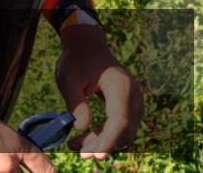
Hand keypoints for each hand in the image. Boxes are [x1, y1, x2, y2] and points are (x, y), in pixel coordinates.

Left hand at [55, 24, 142, 159]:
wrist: (87, 45)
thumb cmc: (75, 60)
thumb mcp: (67, 78)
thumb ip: (75, 102)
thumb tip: (82, 128)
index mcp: (121, 86)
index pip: (119, 121)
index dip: (107, 141)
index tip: (92, 156)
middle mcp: (134, 94)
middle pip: (125, 130)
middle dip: (104, 144)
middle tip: (80, 153)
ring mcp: (135, 100)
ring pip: (125, 131)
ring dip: (104, 141)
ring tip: (77, 145)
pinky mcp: (130, 104)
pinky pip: (122, 125)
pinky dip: (106, 134)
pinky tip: (86, 136)